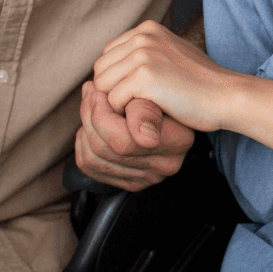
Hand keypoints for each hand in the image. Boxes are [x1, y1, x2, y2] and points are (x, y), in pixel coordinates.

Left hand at [74, 83, 195, 190]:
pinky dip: (82, 145)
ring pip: (94, 160)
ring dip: (84, 129)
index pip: (124, 141)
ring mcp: (148, 177)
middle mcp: (165, 166)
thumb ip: (144, 108)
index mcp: (177, 142)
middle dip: (88, 117)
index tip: (99, 91)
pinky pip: (91, 168)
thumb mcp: (159, 91)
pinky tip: (90, 126)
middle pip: (105, 150)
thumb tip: (134, 128)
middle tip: (89, 92)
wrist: (190, 104)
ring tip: (89, 106)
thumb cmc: (171, 90)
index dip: (100, 114)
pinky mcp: (132, 181)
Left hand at [94, 20, 236, 133]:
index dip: (117, 80)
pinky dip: (127, 113)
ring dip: (118, 103)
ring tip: (145, 106)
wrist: (226, 95)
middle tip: (139, 104)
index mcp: (147, 28)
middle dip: (113, 91)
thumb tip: (111, 68)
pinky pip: (113, 101)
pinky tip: (151, 111)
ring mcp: (143, 54)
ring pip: (103, 87)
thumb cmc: (201, 83)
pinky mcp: (144, 77)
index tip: (138, 93)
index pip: (107, 56)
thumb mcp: (171, 55)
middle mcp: (142, 36)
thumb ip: (144, 54)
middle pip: (100, 71)